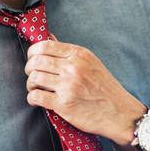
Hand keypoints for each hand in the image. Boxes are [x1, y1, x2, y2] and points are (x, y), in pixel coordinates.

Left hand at [23, 39, 146, 148]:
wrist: (120, 113)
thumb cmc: (106, 89)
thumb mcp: (92, 63)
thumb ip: (69, 52)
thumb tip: (49, 37)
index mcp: (79, 55)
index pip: (45, 45)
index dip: (33, 52)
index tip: (33, 60)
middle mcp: (73, 68)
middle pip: (36, 62)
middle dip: (29, 69)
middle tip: (33, 76)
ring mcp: (68, 86)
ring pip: (34, 78)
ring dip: (30, 85)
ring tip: (35, 89)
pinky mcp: (64, 104)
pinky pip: (36, 97)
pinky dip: (32, 99)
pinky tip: (37, 100)